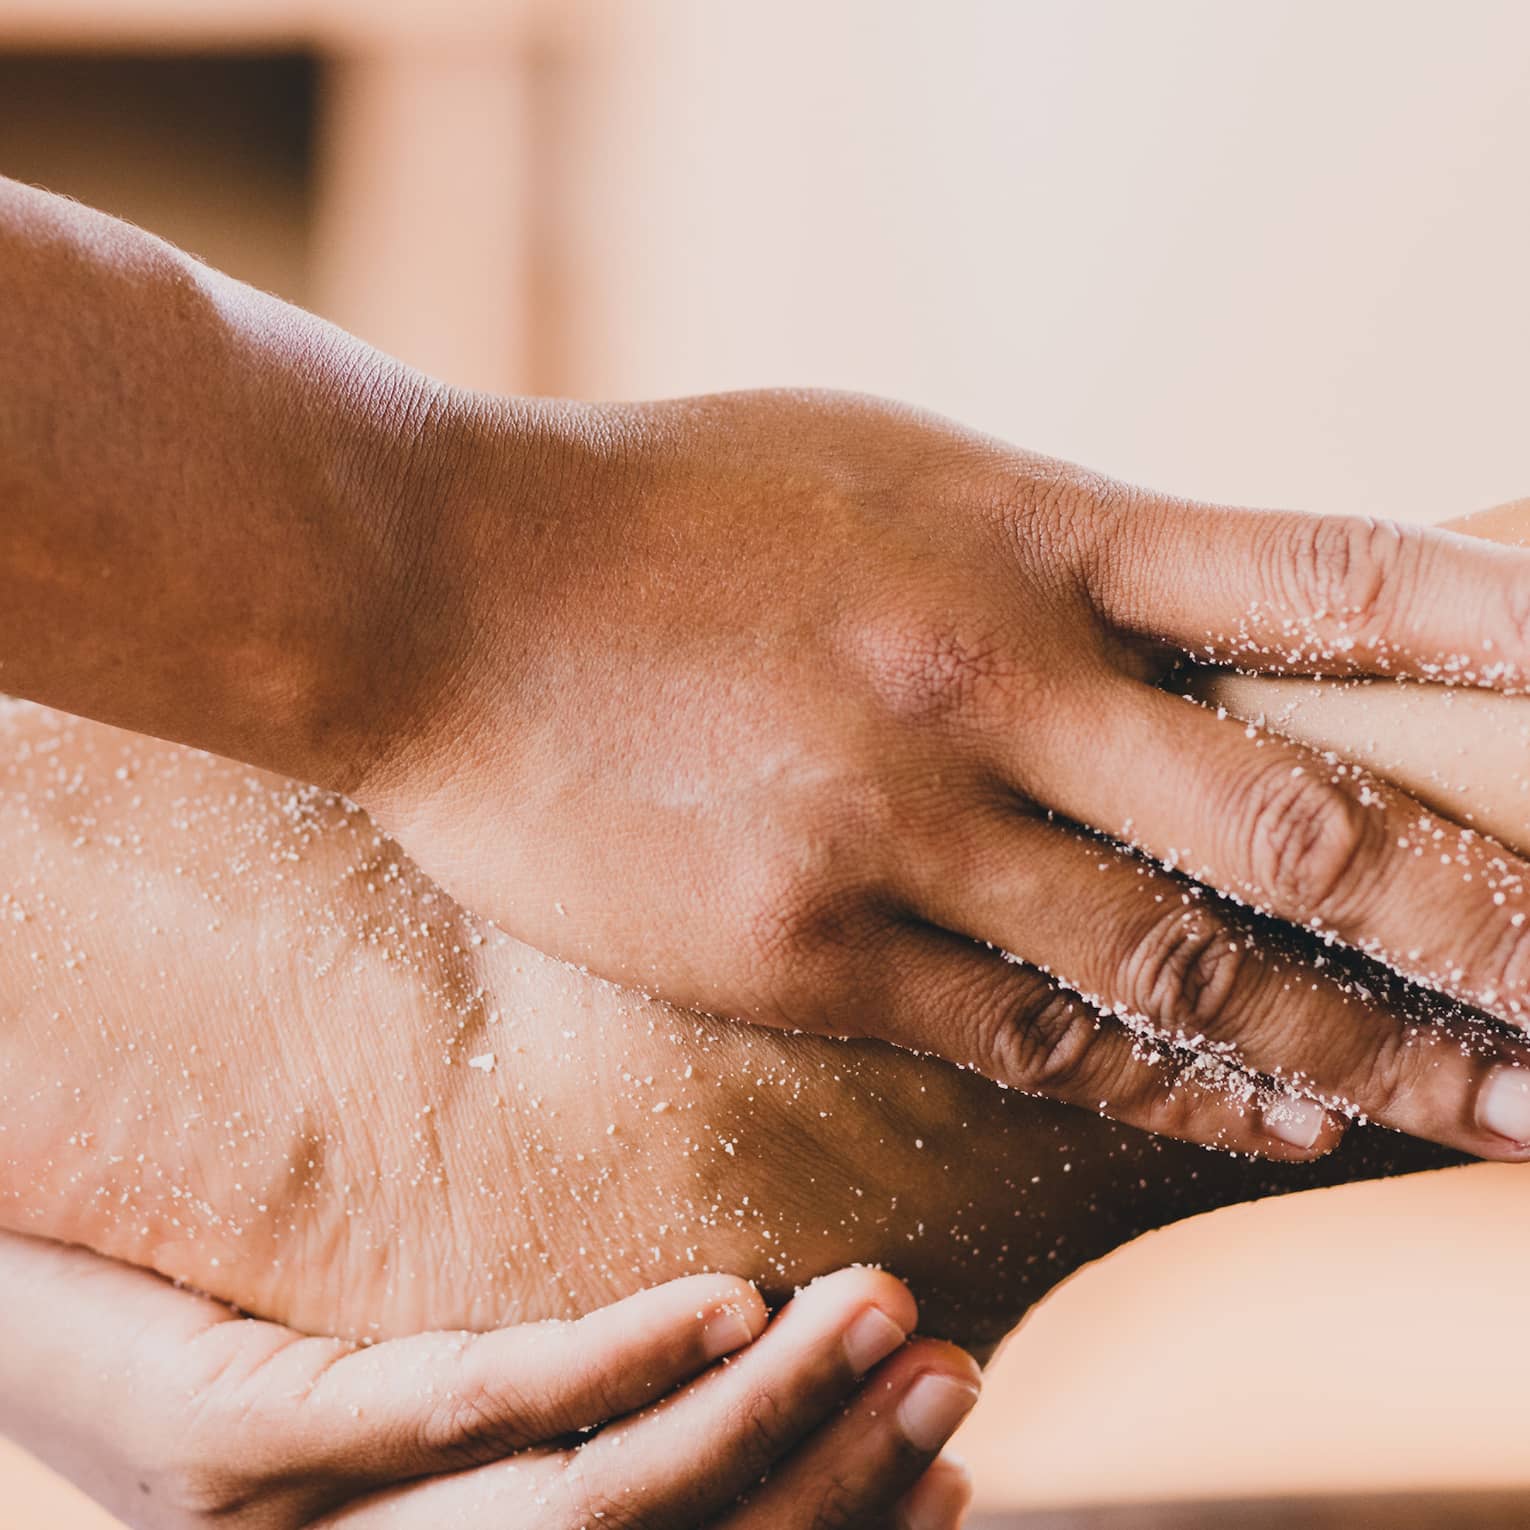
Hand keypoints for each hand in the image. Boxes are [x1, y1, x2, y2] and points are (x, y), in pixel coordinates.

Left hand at [0, 1235, 976, 1529]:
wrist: (1, 1279)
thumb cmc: (214, 1313)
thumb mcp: (394, 1363)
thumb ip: (536, 1380)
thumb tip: (724, 1316)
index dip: (834, 1528)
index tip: (953, 1457)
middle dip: (833, 1478)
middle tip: (956, 1371)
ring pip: (589, 1512)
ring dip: (763, 1420)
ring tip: (879, 1320)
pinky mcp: (235, 1444)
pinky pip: (454, 1414)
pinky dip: (608, 1367)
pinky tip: (721, 1309)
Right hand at [366, 388, 1529, 1161]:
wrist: (439, 592)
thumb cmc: (673, 511)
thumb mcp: (891, 472)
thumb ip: (1051, 553)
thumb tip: (1210, 632)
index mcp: (1020, 531)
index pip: (1321, 581)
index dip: (1503, 642)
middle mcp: (984, 682)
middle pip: (1295, 827)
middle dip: (1483, 928)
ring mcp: (896, 831)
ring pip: (1184, 971)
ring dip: (1367, 1053)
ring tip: (1499, 1108)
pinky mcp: (806, 953)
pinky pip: (1035, 1040)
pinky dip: (1179, 1088)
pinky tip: (1282, 1125)